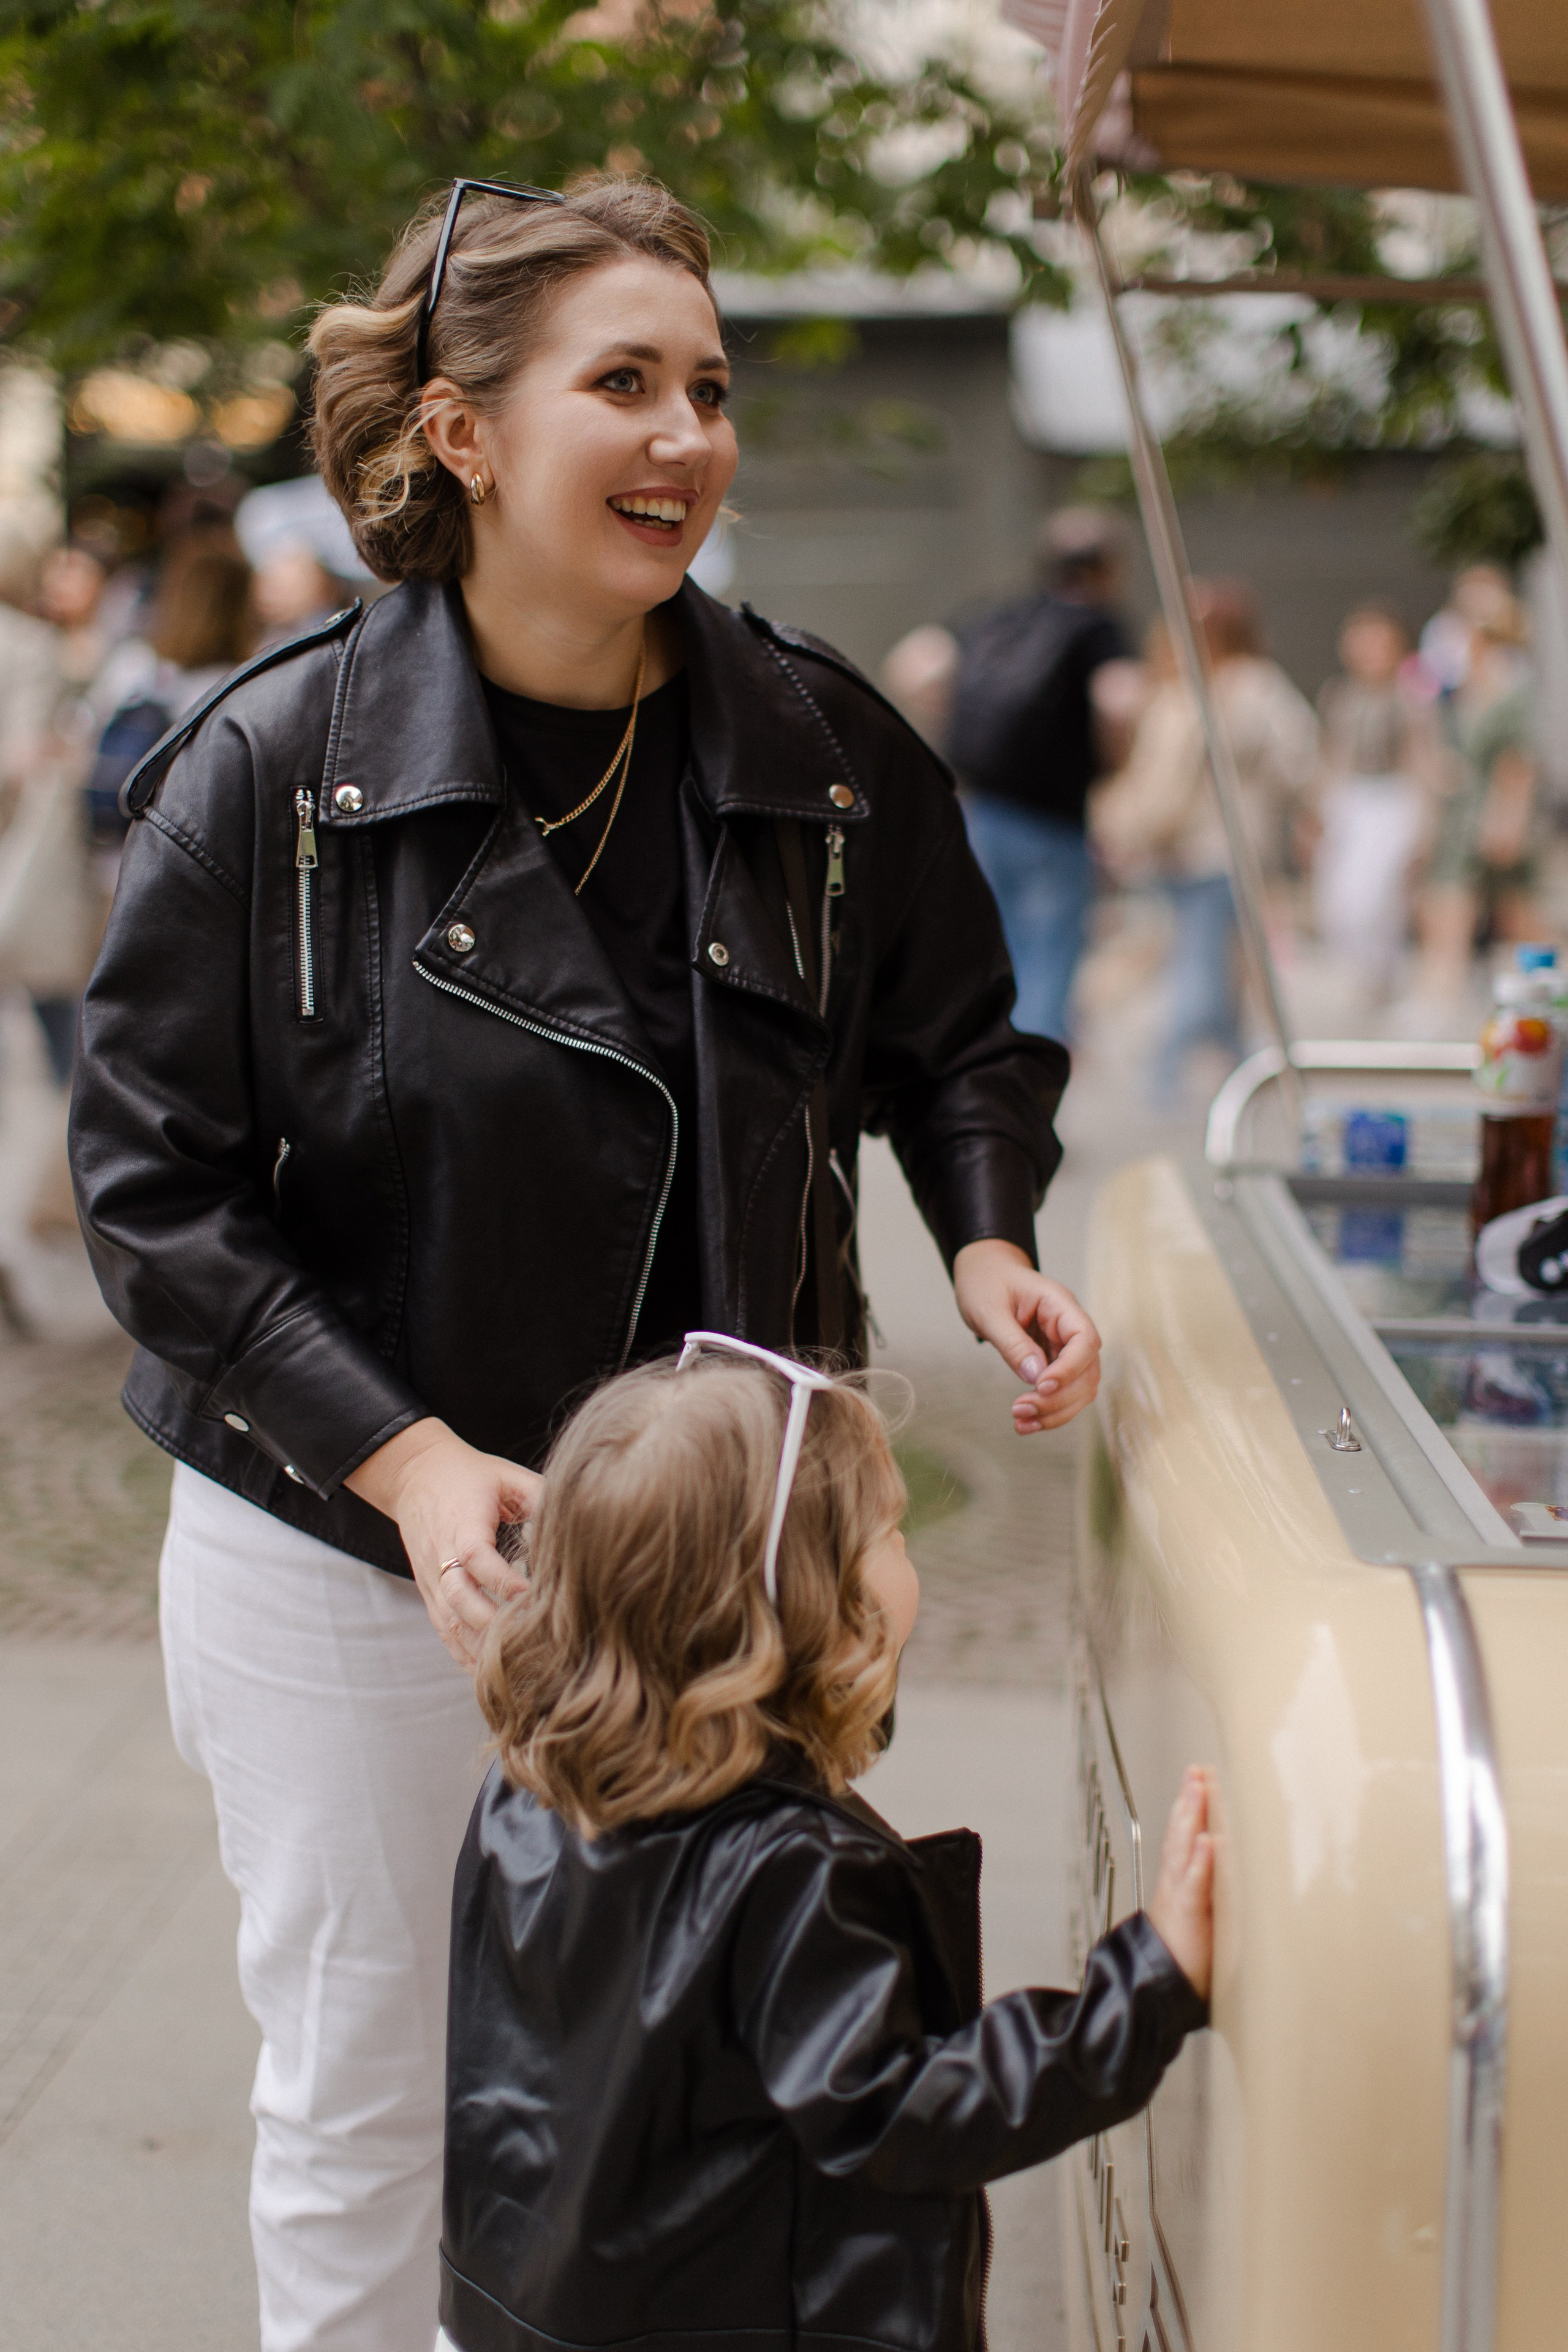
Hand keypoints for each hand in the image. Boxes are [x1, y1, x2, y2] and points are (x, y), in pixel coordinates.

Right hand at [346, 1416, 539, 1669]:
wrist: (414, 1476)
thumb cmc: (471, 1476)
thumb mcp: (506, 1475)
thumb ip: (539, 1495)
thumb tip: (577, 1521)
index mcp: (462, 1521)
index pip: (476, 1556)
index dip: (502, 1579)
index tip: (532, 1597)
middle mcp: (441, 1554)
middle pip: (459, 1597)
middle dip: (492, 1624)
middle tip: (530, 1642)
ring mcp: (431, 1579)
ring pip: (449, 1621)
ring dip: (478, 1647)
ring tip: (513, 1670)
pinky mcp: (428, 1593)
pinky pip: (443, 1629)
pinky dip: (463, 1653)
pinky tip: (486, 1673)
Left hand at [951, 1239, 1101, 1432]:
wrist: (982, 1272)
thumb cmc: (985, 1282)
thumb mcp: (989, 1310)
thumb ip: (1013, 1342)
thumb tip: (1035, 1376)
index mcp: (1059, 1303)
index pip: (1084, 1339)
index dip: (1070, 1368)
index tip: (1041, 1386)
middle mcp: (1068, 1326)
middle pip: (1087, 1370)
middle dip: (1059, 1398)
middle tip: (1020, 1411)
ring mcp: (1064, 1345)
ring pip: (1080, 1387)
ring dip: (1056, 1411)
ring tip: (1021, 1423)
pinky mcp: (1054, 1360)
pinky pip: (1062, 1390)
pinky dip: (1048, 1410)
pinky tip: (1026, 1423)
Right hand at [1146, 1767, 1214, 2001]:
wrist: (1160, 1991)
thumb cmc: (1189, 1959)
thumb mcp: (1204, 1919)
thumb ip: (1215, 1894)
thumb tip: (1236, 1873)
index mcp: (1183, 1882)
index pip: (1187, 1835)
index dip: (1192, 1805)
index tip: (1199, 1776)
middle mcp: (1177, 1883)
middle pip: (1182, 1832)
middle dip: (1190, 1799)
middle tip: (1197, 1771)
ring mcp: (1179, 1897)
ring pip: (1184, 1849)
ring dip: (1191, 1818)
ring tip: (1198, 1791)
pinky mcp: (1187, 1917)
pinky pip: (1193, 1886)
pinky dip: (1200, 1863)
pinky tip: (1208, 1844)